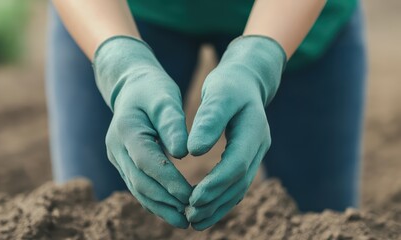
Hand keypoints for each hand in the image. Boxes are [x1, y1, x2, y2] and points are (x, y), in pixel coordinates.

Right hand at [93, 36, 191, 227]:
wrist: (132, 88)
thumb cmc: (152, 90)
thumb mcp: (165, 98)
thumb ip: (173, 124)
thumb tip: (183, 154)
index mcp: (126, 129)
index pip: (148, 162)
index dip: (169, 181)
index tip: (191, 196)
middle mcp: (116, 147)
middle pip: (139, 182)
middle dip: (165, 202)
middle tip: (189, 216)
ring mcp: (117, 157)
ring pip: (137, 189)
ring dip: (159, 207)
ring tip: (183, 220)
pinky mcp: (123, 163)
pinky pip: (137, 186)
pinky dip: (154, 200)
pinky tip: (171, 210)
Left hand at [186, 36, 285, 229]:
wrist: (246, 80)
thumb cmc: (229, 84)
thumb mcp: (218, 94)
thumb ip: (209, 120)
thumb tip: (192, 151)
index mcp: (253, 130)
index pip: (236, 164)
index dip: (216, 184)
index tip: (193, 198)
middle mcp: (259, 146)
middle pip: (239, 182)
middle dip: (215, 201)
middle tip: (190, 216)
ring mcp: (256, 153)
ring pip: (239, 188)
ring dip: (218, 206)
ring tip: (195, 220)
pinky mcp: (247, 157)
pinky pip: (237, 183)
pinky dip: (221, 199)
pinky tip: (205, 208)